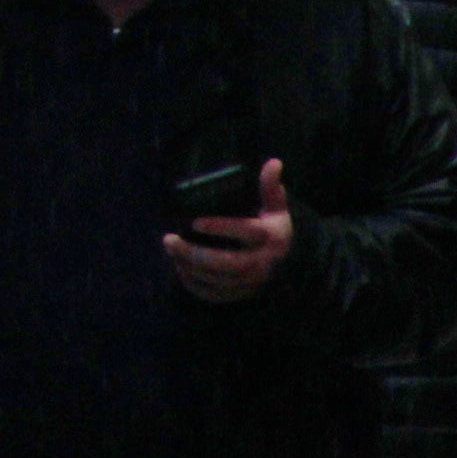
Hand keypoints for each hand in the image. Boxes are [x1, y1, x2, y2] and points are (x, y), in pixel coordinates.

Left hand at [165, 159, 294, 304]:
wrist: (287, 264)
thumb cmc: (273, 229)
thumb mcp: (276, 208)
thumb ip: (270, 187)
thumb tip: (274, 162)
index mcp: (269, 237)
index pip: (246, 232)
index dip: (221, 227)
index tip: (195, 221)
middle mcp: (262, 263)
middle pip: (227, 263)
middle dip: (195, 253)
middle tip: (168, 239)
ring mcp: (251, 283)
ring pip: (218, 281)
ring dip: (189, 267)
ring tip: (171, 250)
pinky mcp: (241, 295)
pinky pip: (215, 295)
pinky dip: (194, 285)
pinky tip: (180, 269)